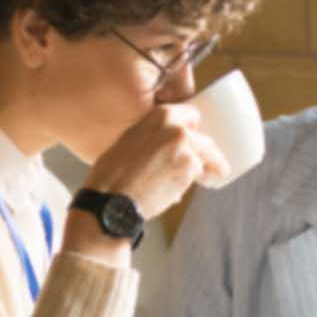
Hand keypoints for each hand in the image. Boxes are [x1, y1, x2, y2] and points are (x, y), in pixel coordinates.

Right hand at [81, 102, 230, 220]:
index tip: (193, 142)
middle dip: (204, 154)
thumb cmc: (112, 175)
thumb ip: (154, 134)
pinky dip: (189, 184)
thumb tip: (167, 142)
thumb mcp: (129, 139)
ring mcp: (186, 148)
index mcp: (160, 116)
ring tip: (183, 184)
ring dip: (197, 171)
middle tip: (204, 167)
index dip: (192, 131)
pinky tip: (173, 193)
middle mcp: (176, 128)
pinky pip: (197, 176)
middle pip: (204, 140)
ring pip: (203, 159)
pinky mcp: (189, 170)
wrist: (112, 200)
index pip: (192, 116)